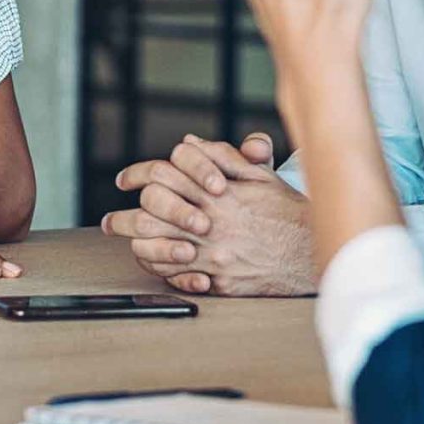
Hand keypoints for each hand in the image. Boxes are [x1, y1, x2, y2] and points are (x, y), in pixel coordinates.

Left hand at [107, 134, 314, 295]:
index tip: (125, 180)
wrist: (312, 253)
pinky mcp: (217, 278)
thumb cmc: (285, 213)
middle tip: (111, 221)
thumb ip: (222, 157)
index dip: (138, 174)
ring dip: (133, 242)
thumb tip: (188, 144)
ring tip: (122, 243)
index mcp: (218, 191)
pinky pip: (173, 274)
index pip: (165, 173)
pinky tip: (151, 261)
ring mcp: (212, 251)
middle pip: (150, 211)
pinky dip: (156, 266)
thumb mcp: (260, 175)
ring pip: (154, 244)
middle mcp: (211, 220)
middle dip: (124, 215)